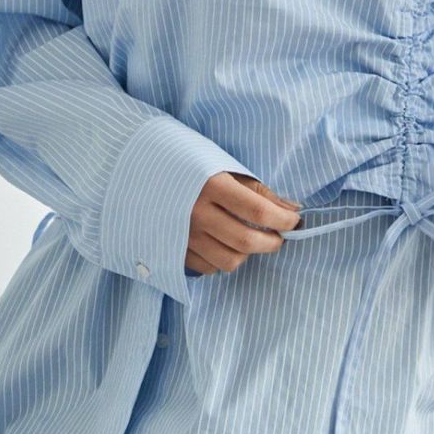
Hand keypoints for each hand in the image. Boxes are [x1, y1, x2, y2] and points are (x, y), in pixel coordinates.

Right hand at [185, 173, 302, 276]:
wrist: (140, 171)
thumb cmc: (189, 165)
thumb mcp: (225, 168)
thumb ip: (260, 191)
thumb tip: (293, 210)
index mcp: (211, 185)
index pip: (258, 211)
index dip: (284, 219)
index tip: (294, 220)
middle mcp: (196, 213)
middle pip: (246, 241)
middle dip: (272, 242)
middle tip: (279, 236)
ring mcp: (183, 236)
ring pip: (229, 261)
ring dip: (248, 253)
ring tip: (249, 239)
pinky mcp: (174, 251)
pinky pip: (209, 267)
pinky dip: (223, 258)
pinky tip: (223, 243)